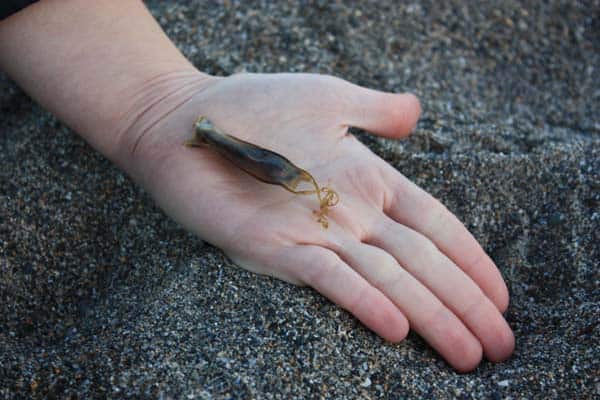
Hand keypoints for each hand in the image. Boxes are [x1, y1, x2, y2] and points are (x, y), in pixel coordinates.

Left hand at [122, 72, 513, 371]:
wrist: (182, 122)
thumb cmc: (253, 104)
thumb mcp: (328, 97)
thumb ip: (376, 110)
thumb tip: (418, 114)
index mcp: (368, 182)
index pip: (435, 227)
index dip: (471, 262)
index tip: (503, 297)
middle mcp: (349, 216)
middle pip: (421, 264)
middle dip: (465, 304)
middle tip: (502, 346)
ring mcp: (316, 235)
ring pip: (386, 279)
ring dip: (430, 316)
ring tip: (467, 354)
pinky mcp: (274, 249)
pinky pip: (328, 279)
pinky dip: (363, 302)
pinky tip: (397, 328)